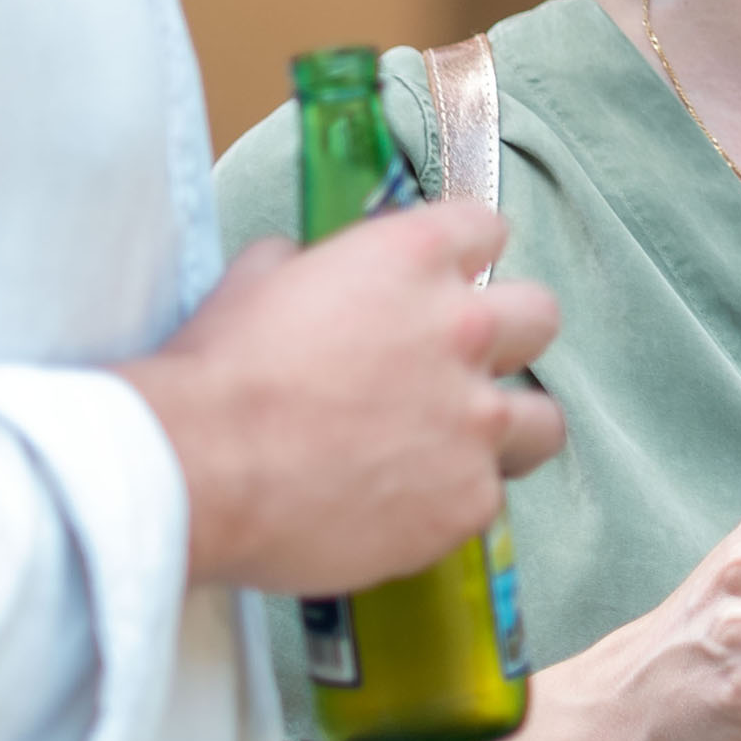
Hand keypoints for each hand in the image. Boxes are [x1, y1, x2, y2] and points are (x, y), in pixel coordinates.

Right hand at [118, 201, 561, 598]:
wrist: (196, 468)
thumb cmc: (213, 374)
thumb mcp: (252, 282)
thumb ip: (304, 265)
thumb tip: (308, 269)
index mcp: (414, 258)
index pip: (487, 230)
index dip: (465, 258)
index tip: (445, 282)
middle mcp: (464, 330)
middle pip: (540, 317)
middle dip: (508, 338)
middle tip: (460, 368)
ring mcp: (476, 420)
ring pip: (543, 422)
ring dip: (508, 430)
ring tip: (458, 450)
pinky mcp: (469, 500)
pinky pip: (488, 498)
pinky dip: (452, 503)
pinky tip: (403, 509)